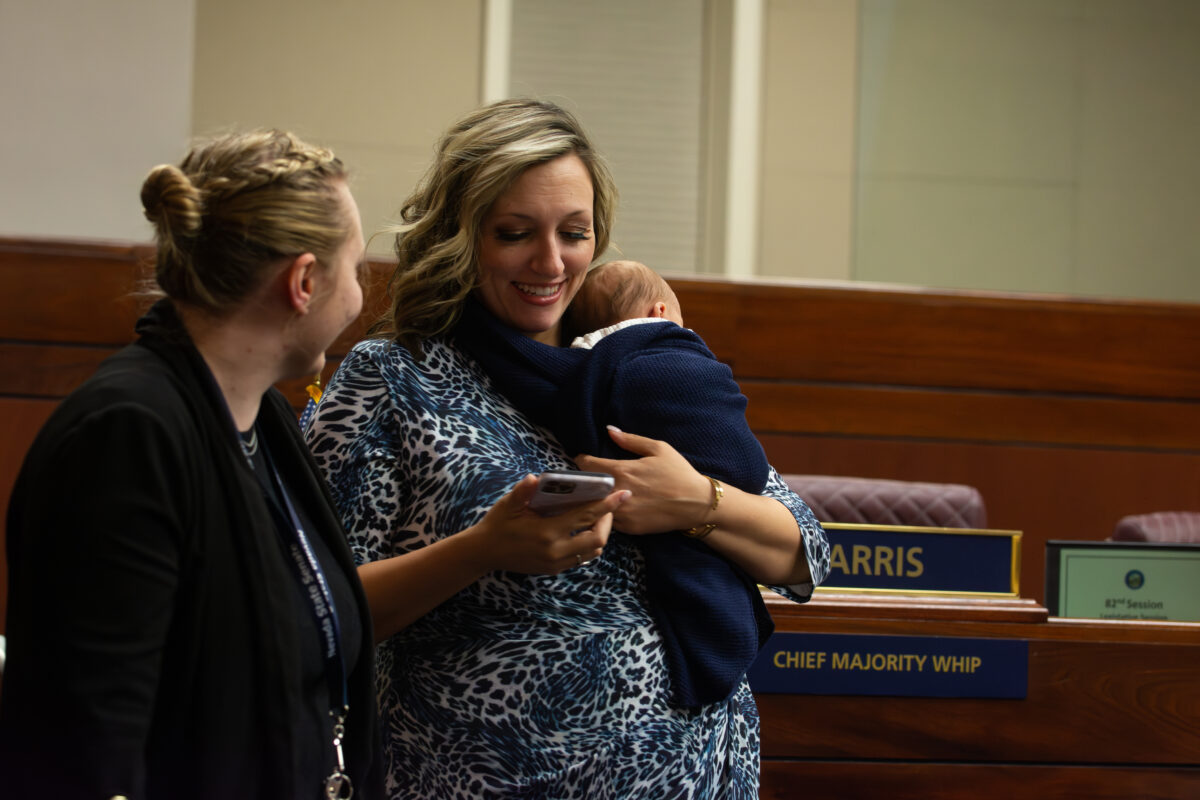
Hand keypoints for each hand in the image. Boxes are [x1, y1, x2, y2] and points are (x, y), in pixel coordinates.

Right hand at [470, 474, 628, 573]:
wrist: (484, 553)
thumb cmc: (498, 524)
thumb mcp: (508, 505)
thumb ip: (523, 492)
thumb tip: (535, 478)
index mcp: (547, 532)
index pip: (585, 517)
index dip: (607, 505)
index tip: (623, 494)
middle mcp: (555, 551)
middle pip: (597, 539)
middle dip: (608, 522)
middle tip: (607, 506)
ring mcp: (556, 563)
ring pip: (592, 552)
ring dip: (599, 534)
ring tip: (597, 518)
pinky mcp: (554, 569)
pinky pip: (581, 559)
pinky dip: (589, 545)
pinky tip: (584, 531)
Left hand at [574, 426, 711, 534]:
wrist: (697, 504)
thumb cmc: (679, 473)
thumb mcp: (659, 449)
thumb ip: (631, 440)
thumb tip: (609, 430)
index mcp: (622, 471)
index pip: (586, 465)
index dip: (582, 461)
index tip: (583, 460)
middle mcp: (617, 493)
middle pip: (586, 488)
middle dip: (585, 482)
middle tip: (587, 478)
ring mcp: (622, 514)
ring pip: (595, 507)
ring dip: (594, 500)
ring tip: (597, 494)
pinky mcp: (628, 529)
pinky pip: (609, 521)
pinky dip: (607, 514)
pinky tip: (613, 508)